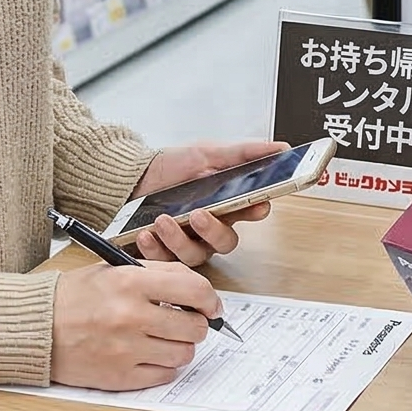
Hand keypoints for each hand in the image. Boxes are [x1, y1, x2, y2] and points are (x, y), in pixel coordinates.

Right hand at [50, 259, 218, 390]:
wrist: (36, 328)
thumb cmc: (74, 297)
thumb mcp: (113, 270)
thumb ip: (157, 275)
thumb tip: (197, 290)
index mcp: (130, 283)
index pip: (194, 290)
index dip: (211, 299)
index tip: (212, 305)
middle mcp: (131, 317)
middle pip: (194, 327)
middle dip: (197, 324)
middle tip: (187, 321)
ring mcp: (125, 350)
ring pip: (183, 354)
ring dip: (181, 346)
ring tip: (165, 338)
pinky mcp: (118, 377)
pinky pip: (163, 375)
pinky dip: (163, 365)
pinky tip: (150, 354)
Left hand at [124, 140, 287, 266]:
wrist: (131, 176)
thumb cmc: (171, 166)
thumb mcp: (206, 153)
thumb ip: (243, 153)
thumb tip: (280, 147)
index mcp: (226, 203)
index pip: (251, 211)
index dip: (256, 211)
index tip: (256, 205)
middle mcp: (210, 228)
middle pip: (226, 242)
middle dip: (213, 230)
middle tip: (198, 214)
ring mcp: (187, 243)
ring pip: (195, 256)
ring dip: (178, 239)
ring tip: (163, 220)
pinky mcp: (163, 255)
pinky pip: (164, 262)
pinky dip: (155, 249)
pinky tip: (147, 233)